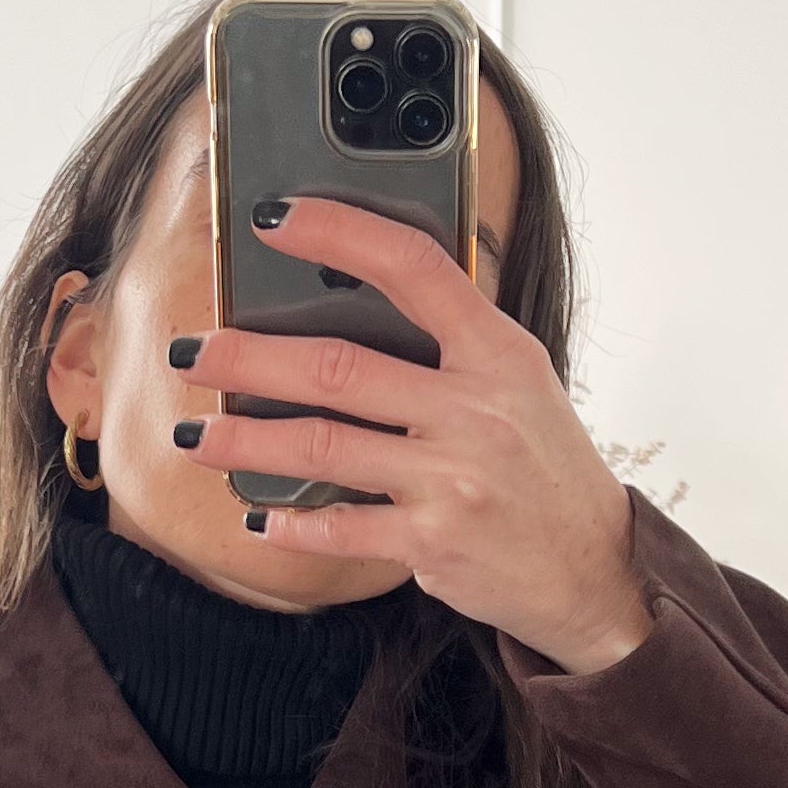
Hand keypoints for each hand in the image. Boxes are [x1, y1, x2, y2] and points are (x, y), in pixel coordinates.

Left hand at [169, 201, 655, 676]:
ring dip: (245, 441)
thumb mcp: (521, 383)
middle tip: (191, 352)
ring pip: (321, 446)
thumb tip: (357, 294)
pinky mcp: (434, 544)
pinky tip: (260, 519)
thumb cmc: (546, 468)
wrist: (595, 568)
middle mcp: (475, 410)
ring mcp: (452, 479)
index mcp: (499, 353)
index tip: (275, 219)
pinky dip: (291, 525)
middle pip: (338, 367)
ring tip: (197, 437)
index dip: (339, 234)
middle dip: (249, 358)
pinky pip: (341, 528)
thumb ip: (454, 341)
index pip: (414, 269)